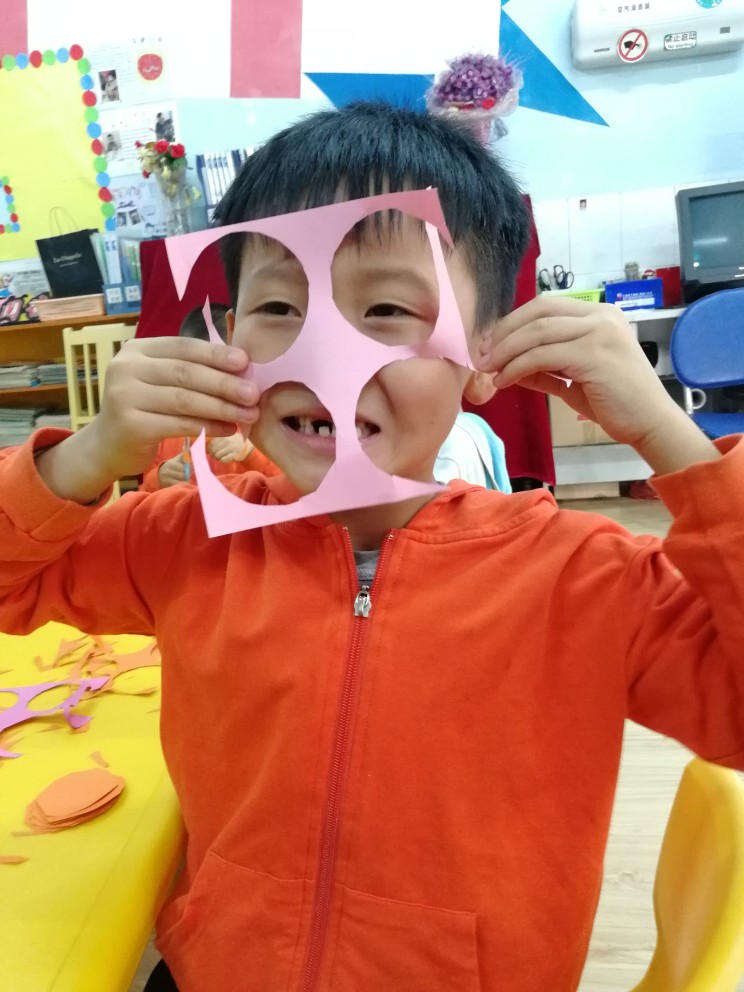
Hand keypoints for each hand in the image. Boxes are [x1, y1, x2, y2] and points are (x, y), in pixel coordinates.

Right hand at [37, 337, 257, 503]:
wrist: (107, 446)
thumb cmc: (144, 409)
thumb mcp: (161, 382)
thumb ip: (191, 372)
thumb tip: (242, 371)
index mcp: (137, 349)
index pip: (184, 347)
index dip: (216, 354)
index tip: (246, 362)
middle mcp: (126, 367)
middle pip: (186, 373)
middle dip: (225, 383)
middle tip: (254, 393)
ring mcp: (124, 396)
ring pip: (185, 400)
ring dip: (222, 407)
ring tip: (249, 414)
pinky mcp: (130, 425)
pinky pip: (179, 424)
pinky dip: (209, 427)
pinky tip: (230, 429)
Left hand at [478, 297, 679, 448]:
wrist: (649, 423)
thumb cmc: (616, 403)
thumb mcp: (573, 380)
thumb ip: (545, 369)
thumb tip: (508, 366)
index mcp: (599, 315)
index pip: (546, 306)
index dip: (513, 321)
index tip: (490, 342)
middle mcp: (601, 316)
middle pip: (539, 312)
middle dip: (505, 331)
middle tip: (481, 353)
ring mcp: (599, 332)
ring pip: (538, 332)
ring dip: (506, 350)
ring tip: (488, 368)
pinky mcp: (593, 354)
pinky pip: (542, 356)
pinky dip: (517, 367)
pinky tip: (504, 380)